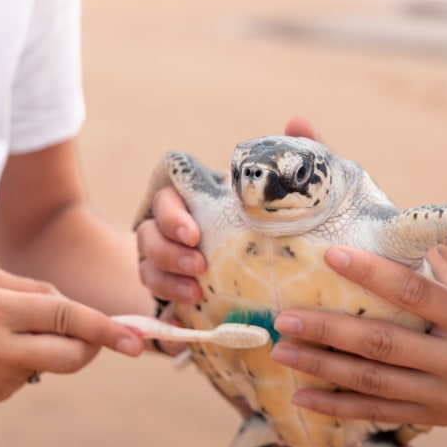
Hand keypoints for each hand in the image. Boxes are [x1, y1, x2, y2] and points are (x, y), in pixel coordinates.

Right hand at [0, 269, 142, 402]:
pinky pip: (32, 374)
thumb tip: (81, 313)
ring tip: (17, 330)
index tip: (135, 340)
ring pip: (53, 364)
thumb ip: (37, 292)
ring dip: (55, 347)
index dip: (104, 328)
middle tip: (97, 332)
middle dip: (95, 344)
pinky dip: (30, 359)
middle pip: (70, 356)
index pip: (63, 318)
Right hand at [135, 116, 321, 303]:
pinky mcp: (175, 301)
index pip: (167, 198)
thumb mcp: (297, 194)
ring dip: (166, 281)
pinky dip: (164, 317)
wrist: (297, 280)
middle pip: (147, 234)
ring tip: (196, 293)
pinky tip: (177, 325)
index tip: (195, 233)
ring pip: (146, 269)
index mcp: (199, 203)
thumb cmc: (290, 225)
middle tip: (200, 266)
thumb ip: (300, 156)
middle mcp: (176, 232)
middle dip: (168, 250)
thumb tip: (297, 121)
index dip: (172, 214)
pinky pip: (156, 310)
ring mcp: (171, 267)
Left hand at [269, 247, 446, 443]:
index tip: (332, 255)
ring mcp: (444, 396)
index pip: (416, 293)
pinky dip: (338, 407)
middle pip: (384, 344)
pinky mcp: (432, 420)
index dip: (372, 273)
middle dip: (329, 331)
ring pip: (374, 382)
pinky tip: (302, 397)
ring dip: (323, 368)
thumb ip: (437, 273)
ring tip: (283, 352)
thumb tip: (390, 233)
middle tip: (286, 318)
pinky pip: (378, 413)